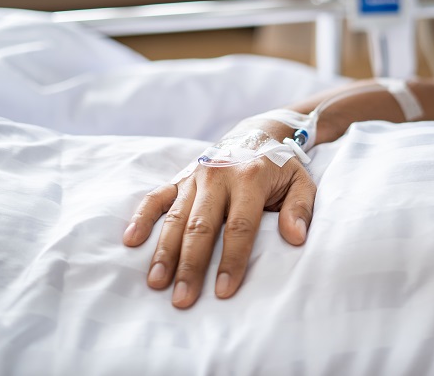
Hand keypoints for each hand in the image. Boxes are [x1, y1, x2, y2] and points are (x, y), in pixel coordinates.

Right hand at [122, 151, 315, 308]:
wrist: (256, 134)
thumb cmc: (279, 167)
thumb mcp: (302, 181)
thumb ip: (300, 208)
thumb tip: (296, 237)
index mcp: (250, 178)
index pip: (240, 226)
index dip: (232, 259)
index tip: (224, 290)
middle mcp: (219, 176)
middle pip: (201, 226)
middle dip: (191, 265)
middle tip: (182, 299)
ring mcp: (195, 176)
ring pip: (176, 217)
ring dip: (165, 251)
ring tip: (156, 283)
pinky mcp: (180, 177)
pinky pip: (156, 196)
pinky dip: (143, 217)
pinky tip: (131, 240)